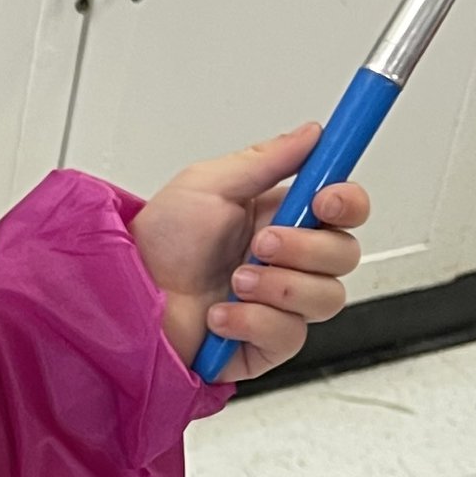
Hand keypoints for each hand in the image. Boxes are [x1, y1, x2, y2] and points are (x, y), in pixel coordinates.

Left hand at [130, 125, 368, 383]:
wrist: (127, 297)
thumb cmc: (158, 243)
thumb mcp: (207, 184)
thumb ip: (265, 159)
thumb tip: (311, 133)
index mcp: (279, 216)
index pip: (344, 208)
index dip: (348, 202)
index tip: (326, 200)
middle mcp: (287, 260)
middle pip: (344, 254)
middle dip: (305, 248)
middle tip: (260, 244)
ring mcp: (280, 303)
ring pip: (327, 297)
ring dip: (278, 287)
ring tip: (233, 281)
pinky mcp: (266, 342)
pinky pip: (289, 334)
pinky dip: (251, 320)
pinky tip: (220, 313)